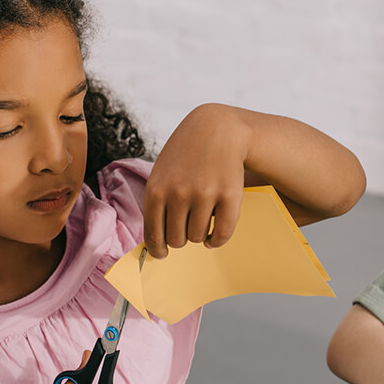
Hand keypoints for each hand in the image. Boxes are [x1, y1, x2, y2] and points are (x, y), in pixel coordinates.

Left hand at [144, 104, 250, 257]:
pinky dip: (217, 240)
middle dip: (180, 238)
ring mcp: (205, 195)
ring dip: (200, 235)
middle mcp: (179, 193)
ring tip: (201, 220)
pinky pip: (222, 234)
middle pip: (176, 240)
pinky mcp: (230, 196)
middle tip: (186, 228)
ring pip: (198, 238)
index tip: (161, 254)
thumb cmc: (187, 153)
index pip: (153, 234)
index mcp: (157, 189)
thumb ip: (157, 203)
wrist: (219, 128)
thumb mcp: (162, 172)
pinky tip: (214, 235)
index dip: (157, 249)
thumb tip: (155, 244)